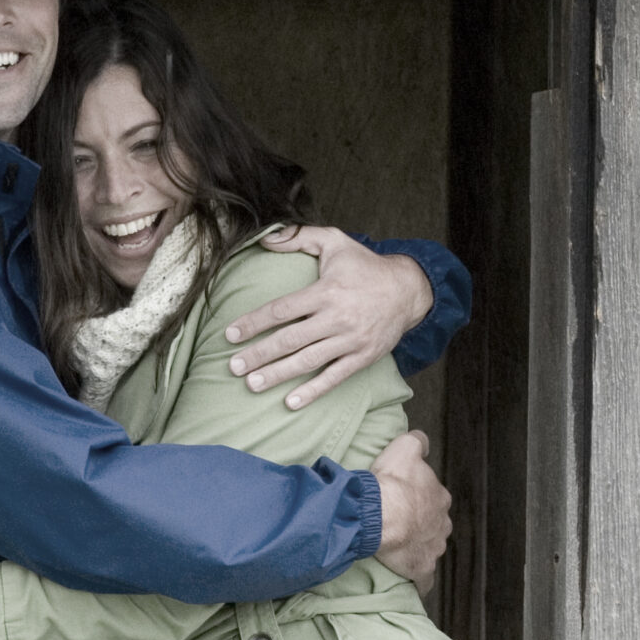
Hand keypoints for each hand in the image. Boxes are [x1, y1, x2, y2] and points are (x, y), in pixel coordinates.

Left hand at [223, 226, 433, 409]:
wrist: (409, 290)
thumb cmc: (366, 265)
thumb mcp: (335, 241)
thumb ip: (299, 236)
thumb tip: (266, 239)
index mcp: (326, 291)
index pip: (282, 310)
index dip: (253, 322)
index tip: (230, 334)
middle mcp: (337, 317)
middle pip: (290, 339)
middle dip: (259, 354)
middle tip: (234, 366)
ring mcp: (351, 340)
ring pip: (308, 361)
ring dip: (278, 374)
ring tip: (252, 384)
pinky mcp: (363, 357)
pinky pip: (335, 377)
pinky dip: (313, 391)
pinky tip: (291, 402)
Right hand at [370, 430, 451, 587]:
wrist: (379, 517)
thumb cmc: (391, 483)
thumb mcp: (404, 449)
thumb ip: (417, 442)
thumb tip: (423, 442)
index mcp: (440, 498)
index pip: (434, 497)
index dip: (418, 498)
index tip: (403, 500)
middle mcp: (442, 523)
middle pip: (434, 524)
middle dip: (421, 525)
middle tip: (400, 524)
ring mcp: (434, 547)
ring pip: (430, 548)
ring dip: (419, 548)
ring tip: (400, 548)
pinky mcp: (422, 568)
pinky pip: (424, 578)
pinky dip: (421, 581)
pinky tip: (415, 582)